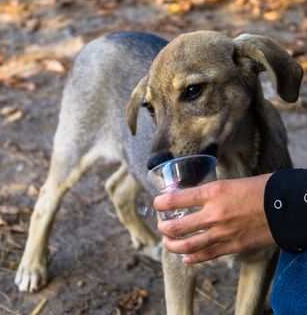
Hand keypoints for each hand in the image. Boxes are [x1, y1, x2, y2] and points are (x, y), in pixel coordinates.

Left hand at [153, 174, 275, 263]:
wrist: (284, 206)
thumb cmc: (258, 189)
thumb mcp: (228, 183)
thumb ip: (209, 192)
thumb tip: (191, 197)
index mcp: (212, 192)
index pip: (175, 199)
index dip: (160, 203)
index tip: (156, 204)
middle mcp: (214, 214)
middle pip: (176, 226)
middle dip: (163, 227)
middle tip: (160, 225)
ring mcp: (222, 233)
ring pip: (187, 245)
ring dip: (172, 245)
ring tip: (167, 242)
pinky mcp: (232, 247)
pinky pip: (206, 256)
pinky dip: (192, 258)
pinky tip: (185, 257)